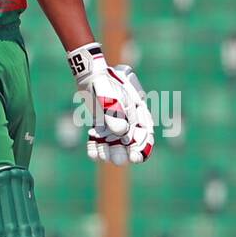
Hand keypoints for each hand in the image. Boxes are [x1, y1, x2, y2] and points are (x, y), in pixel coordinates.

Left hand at [67, 43, 154, 165]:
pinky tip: (92, 153)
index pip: (145, 135)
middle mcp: (128, 122)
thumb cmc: (106, 83)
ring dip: (109, 152)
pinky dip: (96, 147)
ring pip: (114, 143)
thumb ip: (116, 112)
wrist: (91, 76)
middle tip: (118, 160)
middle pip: (129, 143)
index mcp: (139, 114)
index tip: (135, 157)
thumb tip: (121, 132)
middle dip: (124, 153)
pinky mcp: (101, 125)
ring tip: (103, 156)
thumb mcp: (111, 96)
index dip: (142, 149)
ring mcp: (114, 124)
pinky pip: (100, 139)